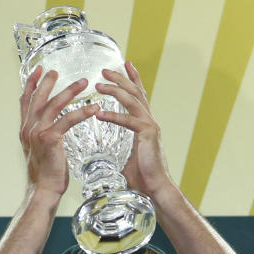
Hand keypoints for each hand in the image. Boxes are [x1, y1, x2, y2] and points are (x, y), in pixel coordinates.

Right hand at [19, 67, 98, 196]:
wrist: (43, 190)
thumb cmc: (46, 174)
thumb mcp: (40, 150)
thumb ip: (43, 135)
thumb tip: (52, 129)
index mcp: (25, 130)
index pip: (25, 102)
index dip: (31, 84)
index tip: (38, 70)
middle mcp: (28, 128)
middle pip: (37, 98)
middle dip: (47, 82)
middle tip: (55, 70)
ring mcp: (37, 133)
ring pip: (53, 105)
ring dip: (69, 91)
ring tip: (83, 82)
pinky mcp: (49, 139)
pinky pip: (67, 120)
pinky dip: (82, 112)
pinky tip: (94, 107)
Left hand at [94, 62, 174, 197]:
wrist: (154, 189)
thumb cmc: (141, 176)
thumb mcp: (126, 157)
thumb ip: (118, 148)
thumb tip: (104, 152)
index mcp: (144, 124)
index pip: (138, 96)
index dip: (132, 79)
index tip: (125, 65)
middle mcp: (149, 121)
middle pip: (135, 92)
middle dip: (120, 78)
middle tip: (104, 69)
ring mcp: (150, 126)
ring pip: (133, 101)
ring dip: (115, 90)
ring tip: (99, 84)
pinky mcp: (148, 135)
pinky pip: (128, 121)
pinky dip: (114, 116)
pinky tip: (100, 113)